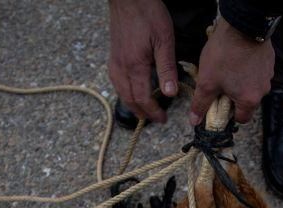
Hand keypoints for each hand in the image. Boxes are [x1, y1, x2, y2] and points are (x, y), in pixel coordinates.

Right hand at [108, 0, 177, 122]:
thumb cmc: (148, 13)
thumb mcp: (164, 39)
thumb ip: (167, 68)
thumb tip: (169, 93)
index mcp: (135, 65)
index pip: (142, 98)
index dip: (153, 112)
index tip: (163, 119)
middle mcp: (121, 67)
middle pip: (129, 99)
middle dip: (142, 112)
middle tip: (155, 119)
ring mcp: (114, 61)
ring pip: (120, 91)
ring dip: (132, 104)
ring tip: (144, 110)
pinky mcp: (113, 55)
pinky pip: (116, 81)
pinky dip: (124, 92)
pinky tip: (131, 90)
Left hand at [189, 17, 274, 124]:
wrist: (241, 25)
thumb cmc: (224, 55)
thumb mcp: (206, 82)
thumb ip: (201, 103)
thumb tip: (195, 120)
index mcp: (249, 100)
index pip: (242, 118)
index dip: (229, 113)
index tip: (219, 103)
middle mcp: (263, 90)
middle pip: (247, 101)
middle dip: (234, 95)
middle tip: (220, 82)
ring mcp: (268, 74)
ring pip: (252, 85)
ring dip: (241, 81)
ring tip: (228, 67)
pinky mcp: (269, 60)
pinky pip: (257, 71)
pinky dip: (247, 69)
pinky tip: (237, 58)